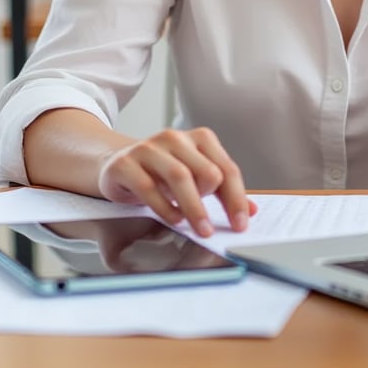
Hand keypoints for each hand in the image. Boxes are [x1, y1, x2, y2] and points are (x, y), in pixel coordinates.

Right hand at [96, 128, 257, 237]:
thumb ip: (221, 192)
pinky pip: (149, 187)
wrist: (117, 164)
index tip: (241, 224)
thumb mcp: (194, 178)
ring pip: (180, 177)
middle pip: (207, 172)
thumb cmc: (161, 174)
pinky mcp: (126, 163)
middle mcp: (176, 138)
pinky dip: (165, 207)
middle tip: (211, 227)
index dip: (237, 199)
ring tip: (200, 229)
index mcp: (199, 138)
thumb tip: (251, 211)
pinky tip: (174, 219)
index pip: (226, 169)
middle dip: (213, 204)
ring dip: (194, 208)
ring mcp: (149, 148)